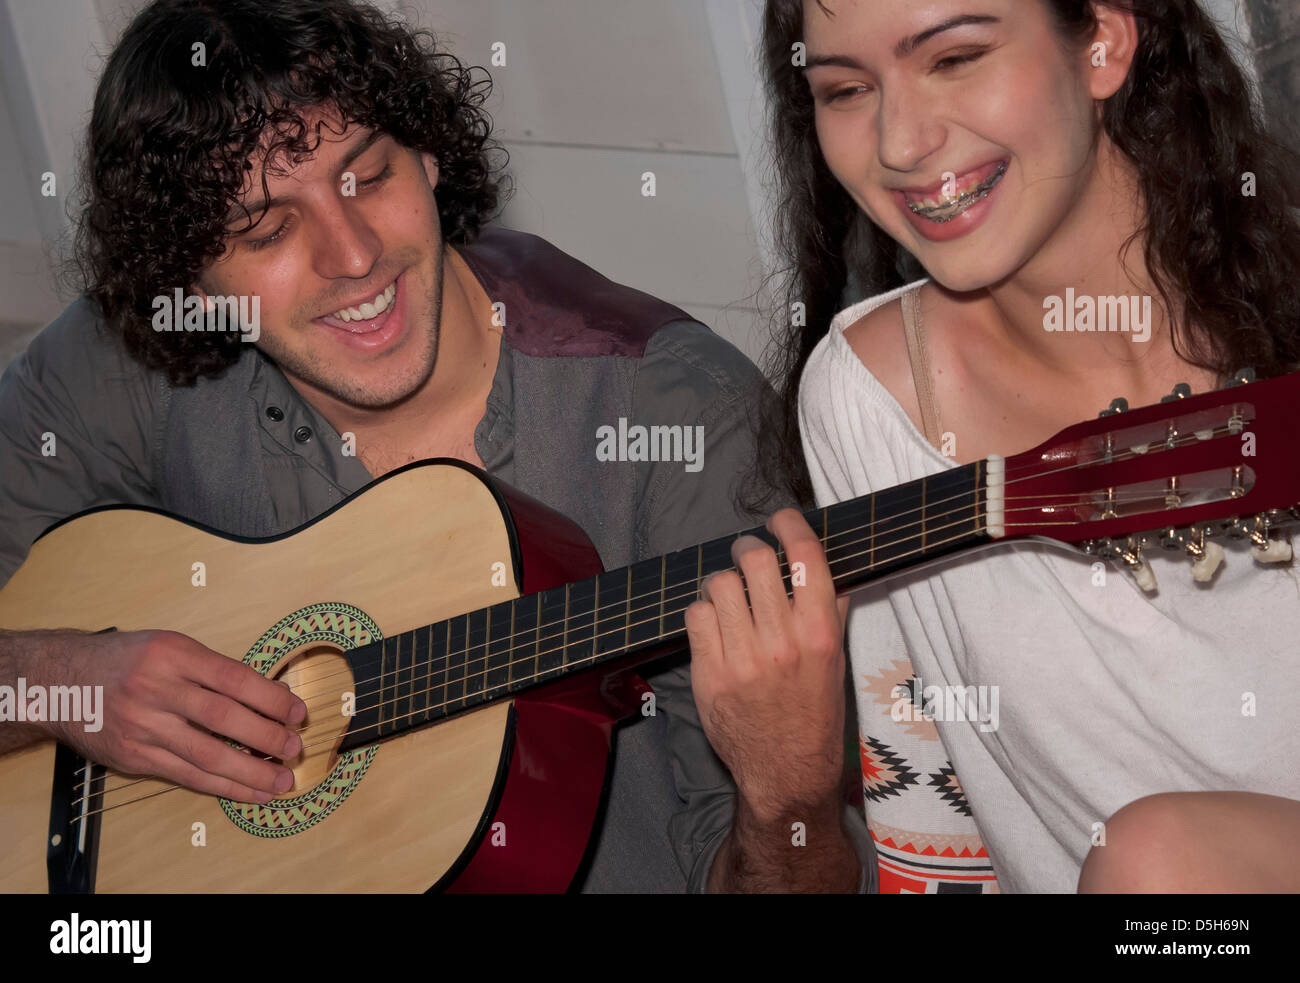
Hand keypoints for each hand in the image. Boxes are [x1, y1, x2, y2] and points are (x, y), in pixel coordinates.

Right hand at [35, 629, 304, 802]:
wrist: (59, 682)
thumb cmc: (126, 660)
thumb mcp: (171, 646)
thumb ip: (215, 670)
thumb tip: (271, 697)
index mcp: (173, 655)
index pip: (234, 679)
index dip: (271, 699)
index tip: (297, 712)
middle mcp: (157, 690)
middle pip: (223, 718)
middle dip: (266, 737)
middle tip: (294, 748)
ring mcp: (143, 727)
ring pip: (206, 755)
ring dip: (250, 772)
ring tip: (280, 780)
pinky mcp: (135, 757)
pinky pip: (186, 776)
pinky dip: (222, 786)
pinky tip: (248, 791)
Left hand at [685, 508, 848, 822]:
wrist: (786, 773)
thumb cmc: (815, 714)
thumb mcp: (836, 661)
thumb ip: (830, 610)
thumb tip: (820, 562)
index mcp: (821, 634)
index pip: (805, 556)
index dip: (789, 524)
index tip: (781, 520)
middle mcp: (783, 642)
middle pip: (754, 559)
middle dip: (747, 550)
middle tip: (747, 558)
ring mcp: (742, 659)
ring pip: (719, 583)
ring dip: (722, 584)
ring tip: (731, 599)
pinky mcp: (710, 674)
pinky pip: (696, 615)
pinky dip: (704, 615)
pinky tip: (716, 628)